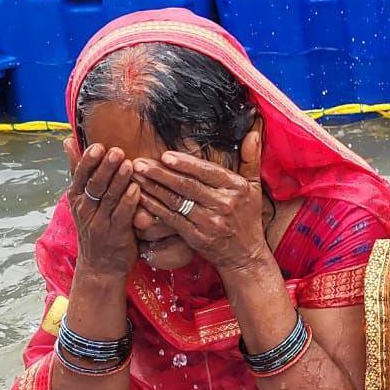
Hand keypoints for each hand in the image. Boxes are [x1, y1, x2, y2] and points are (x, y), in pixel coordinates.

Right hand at [66, 138, 141, 279]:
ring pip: (109, 198)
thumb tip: (68, 141)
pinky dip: (129, 201)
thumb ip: (79, 171)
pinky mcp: (117, 234)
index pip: (80, 176)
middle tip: (116, 151)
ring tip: (129, 164)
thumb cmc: (94, 226)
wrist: (100, 266)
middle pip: (95, 185)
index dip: (88, 161)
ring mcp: (100, 223)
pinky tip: (137, 188)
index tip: (98, 146)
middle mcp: (85, 210)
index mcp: (76, 198)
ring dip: (119, 181)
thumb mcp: (81, 199)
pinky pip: (122, 215)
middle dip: (105, 167)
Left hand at [132, 129, 270, 274]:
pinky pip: (171, 219)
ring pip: (176, 202)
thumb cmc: (248, 218)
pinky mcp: (197, 237)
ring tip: (135, 177)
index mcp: (237, 188)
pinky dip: (154, 208)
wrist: (245, 256)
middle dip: (161, 174)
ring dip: (153, 188)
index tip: (165, 156)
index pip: (207, 172)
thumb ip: (251, 159)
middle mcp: (224, 205)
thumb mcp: (254, 187)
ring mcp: (209, 223)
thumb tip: (253, 133)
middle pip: (187, 186)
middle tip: (139, 163)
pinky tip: (140, 198)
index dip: (185, 164)